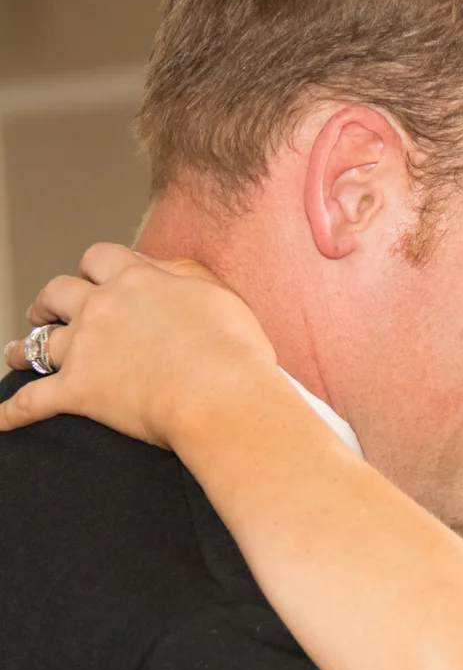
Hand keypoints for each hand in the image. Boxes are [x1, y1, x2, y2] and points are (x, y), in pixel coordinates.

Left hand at [0, 242, 277, 446]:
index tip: (95, 276)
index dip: (93, 267)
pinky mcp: (78, 392)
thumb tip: (161, 268)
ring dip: (27, 346)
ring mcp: (85, 349)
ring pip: (40, 342)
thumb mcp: (218, 295)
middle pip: (59, 291)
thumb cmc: (233, 351)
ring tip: (20, 352)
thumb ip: (183, 274)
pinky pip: (32, 402)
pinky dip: (11, 412)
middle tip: (49, 309)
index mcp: (135, 280)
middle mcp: (101, 308)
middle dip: (51, 299)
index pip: (100, 258)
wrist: (223, 396)